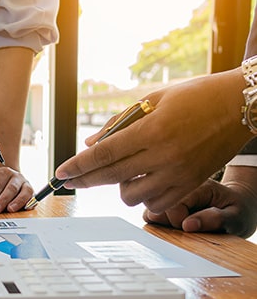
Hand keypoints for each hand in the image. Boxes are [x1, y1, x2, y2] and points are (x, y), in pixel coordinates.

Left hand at [0, 167, 33, 213]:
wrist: (7, 181)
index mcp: (3, 173)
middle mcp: (16, 177)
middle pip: (11, 188)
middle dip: (3, 200)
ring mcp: (25, 184)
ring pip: (25, 192)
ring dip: (18, 201)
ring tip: (10, 209)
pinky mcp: (32, 193)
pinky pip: (33, 197)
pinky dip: (31, 203)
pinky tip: (26, 208)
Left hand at [55, 69, 251, 212]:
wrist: (241, 105)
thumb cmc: (195, 96)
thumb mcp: (153, 100)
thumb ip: (119, 123)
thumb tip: (90, 145)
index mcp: (152, 130)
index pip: (104, 155)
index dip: (78, 165)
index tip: (60, 173)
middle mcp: (164, 155)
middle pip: (110, 177)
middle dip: (84, 180)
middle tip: (68, 182)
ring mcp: (178, 174)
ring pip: (131, 195)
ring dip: (119, 186)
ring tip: (123, 172)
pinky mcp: (190, 185)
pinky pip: (155, 203)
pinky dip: (143, 195)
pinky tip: (143, 181)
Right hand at [143, 177, 256, 237]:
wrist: (238, 204)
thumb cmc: (237, 210)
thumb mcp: (235, 216)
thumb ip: (215, 219)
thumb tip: (187, 225)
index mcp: (197, 186)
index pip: (172, 204)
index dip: (178, 221)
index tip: (192, 228)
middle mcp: (178, 186)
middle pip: (154, 205)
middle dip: (167, 223)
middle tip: (185, 227)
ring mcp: (169, 195)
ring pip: (149, 211)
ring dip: (162, 223)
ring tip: (180, 225)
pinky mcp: (164, 203)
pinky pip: (149, 215)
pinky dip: (158, 224)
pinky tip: (174, 225)